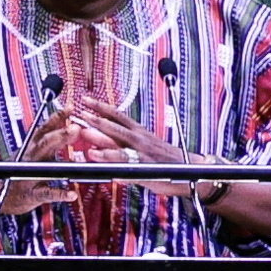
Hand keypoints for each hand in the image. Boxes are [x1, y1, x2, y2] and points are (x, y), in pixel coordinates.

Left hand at [25, 95, 171, 165]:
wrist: (191, 167)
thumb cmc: (163, 156)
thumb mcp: (143, 142)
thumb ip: (122, 139)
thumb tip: (99, 138)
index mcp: (138, 131)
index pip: (117, 115)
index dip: (101, 107)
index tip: (84, 99)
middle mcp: (140, 140)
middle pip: (116, 128)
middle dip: (98, 121)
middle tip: (80, 115)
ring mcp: (143, 155)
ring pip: (122, 149)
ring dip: (105, 146)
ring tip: (88, 144)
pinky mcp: (148, 172)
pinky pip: (132, 170)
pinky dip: (121, 169)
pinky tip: (111, 171)